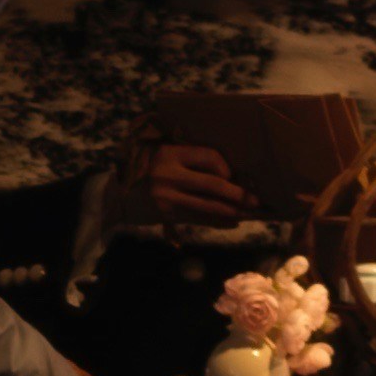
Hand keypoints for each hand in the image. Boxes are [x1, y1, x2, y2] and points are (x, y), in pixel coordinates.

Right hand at [132, 139, 259, 226]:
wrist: (119, 194)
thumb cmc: (149, 169)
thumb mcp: (166, 154)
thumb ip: (192, 159)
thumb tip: (231, 174)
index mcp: (169, 153)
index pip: (209, 157)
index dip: (226, 167)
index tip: (232, 174)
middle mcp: (167, 175)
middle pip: (213, 185)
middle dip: (238, 194)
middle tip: (256, 201)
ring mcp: (166, 197)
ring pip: (208, 205)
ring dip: (232, 211)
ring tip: (249, 213)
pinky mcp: (166, 214)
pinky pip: (198, 218)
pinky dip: (217, 221)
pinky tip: (231, 221)